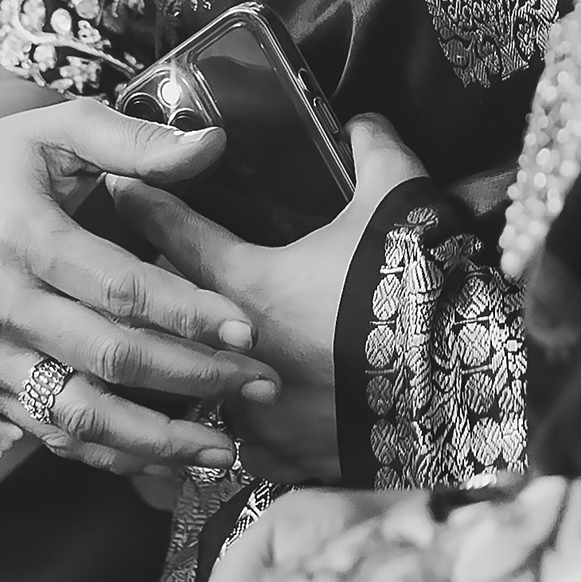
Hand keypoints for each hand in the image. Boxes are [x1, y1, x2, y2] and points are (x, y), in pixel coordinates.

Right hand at [0, 99, 275, 476]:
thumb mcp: (56, 129)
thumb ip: (134, 140)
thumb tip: (213, 145)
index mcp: (23, 237)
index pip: (119, 288)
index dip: (188, 313)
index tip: (248, 330)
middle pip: (108, 357)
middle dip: (193, 377)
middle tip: (261, 386)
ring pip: (77, 413)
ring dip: (155, 440)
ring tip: (224, 449)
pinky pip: (49, 430)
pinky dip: (108, 453)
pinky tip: (165, 460)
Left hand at [107, 115, 430, 485]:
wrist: (461, 387)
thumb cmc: (416, 287)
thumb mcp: (399, 198)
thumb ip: (372, 150)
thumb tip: (360, 121)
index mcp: (247, 285)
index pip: (174, 234)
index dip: (146, 204)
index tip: (118, 186)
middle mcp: (229, 353)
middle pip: (164, 317)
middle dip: (151, 295)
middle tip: (138, 274)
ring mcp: (250, 414)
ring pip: (185, 390)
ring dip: (178, 372)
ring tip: (166, 361)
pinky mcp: (278, 460)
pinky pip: (224, 452)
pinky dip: (215, 439)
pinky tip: (207, 436)